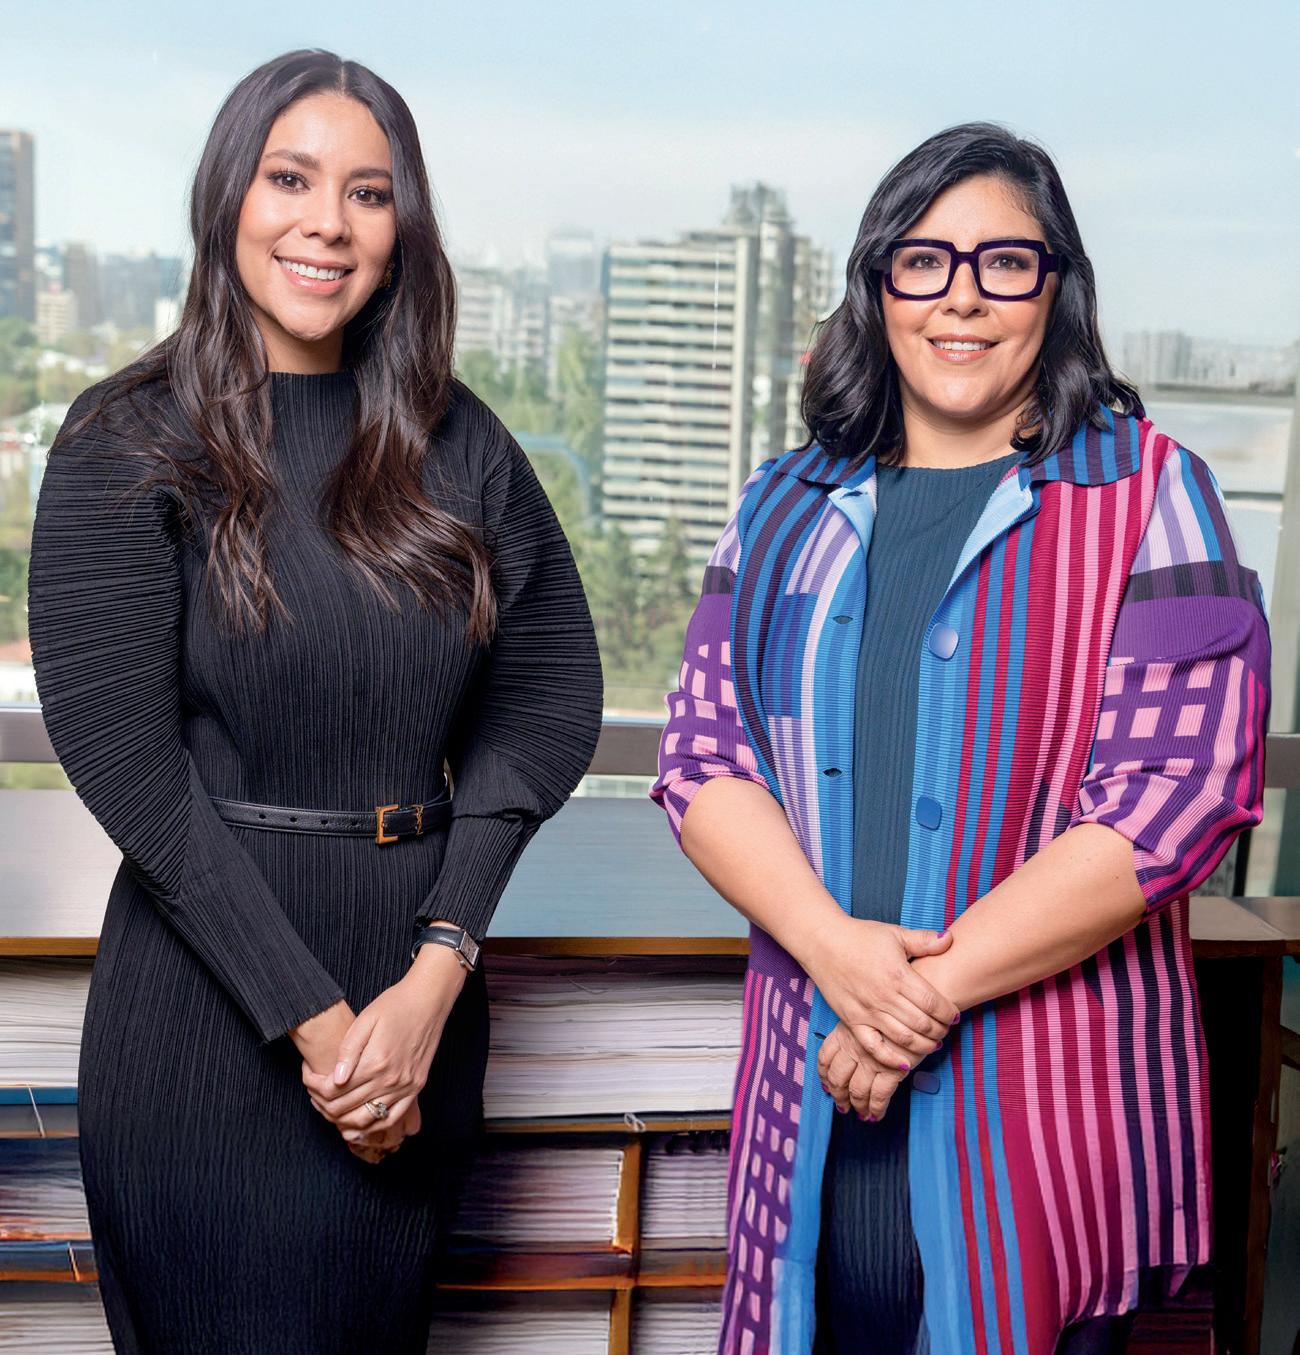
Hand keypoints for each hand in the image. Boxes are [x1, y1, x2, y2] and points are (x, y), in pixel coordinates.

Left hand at [300, 939, 467, 1156]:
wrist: (429, 1000)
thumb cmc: (395, 1005)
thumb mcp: (366, 1019)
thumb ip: (349, 1050)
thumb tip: (335, 1079)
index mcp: (375, 1062)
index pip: (333, 1090)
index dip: (313, 1085)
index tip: (307, 1074)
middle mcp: (390, 1080)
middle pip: (345, 1108)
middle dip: (322, 1103)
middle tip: (313, 1091)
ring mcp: (405, 1087)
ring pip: (365, 1119)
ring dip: (342, 1120)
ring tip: (329, 1108)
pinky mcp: (415, 1088)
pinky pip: (391, 1118)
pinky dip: (372, 1127)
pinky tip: (357, 1124)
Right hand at [802, 914, 958, 1067]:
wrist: (823, 941)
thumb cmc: (860, 936)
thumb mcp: (894, 934)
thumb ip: (924, 940)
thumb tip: (950, 939)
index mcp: (898, 975)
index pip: (933, 1002)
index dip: (949, 1013)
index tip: (955, 1015)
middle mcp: (884, 996)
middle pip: (923, 1023)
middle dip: (940, 1030)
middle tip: (946, 1030)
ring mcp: (867, 1011)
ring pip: (904, 1038)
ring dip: (923, 1045)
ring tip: (933, 1043)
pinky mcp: (852, 1020)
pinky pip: (874, 1047)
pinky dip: (891, 1059)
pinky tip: (905, 1063)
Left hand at [818, 1020, 924, 1121]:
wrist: (916, 1009)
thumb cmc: (894, 1010)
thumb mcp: (867, 1013)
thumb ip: (857, 1029)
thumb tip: (851, 1044)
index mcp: (845, 1032)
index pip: (825, 1057)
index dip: (824, 1074)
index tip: (826, 1084)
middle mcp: (853, 1048)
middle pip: (837, 1078)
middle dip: (838, 1095)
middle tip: (841, 1105)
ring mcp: (871, 1060)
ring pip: (857, 1091)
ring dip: (857, 1106)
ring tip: (861, 1114)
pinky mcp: (890, 1070)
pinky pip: (879, 1096)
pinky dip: (876, 1109)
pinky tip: (876, 1115)